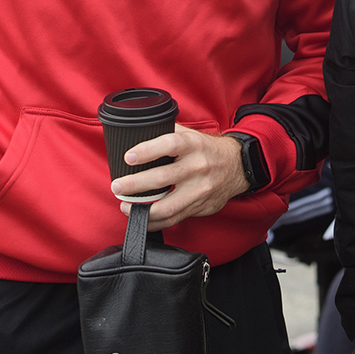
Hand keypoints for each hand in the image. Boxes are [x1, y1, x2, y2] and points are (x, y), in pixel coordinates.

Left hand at [111, 125, 249, 231]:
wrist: (237, 166)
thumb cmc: (206, 149)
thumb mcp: (191, 134)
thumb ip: (166, 132)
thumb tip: (136, 132)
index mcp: (193, 145)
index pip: (169, 145)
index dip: (147, 151)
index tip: (128, 157)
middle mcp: (198, 167)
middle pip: (162, 179)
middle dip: (135, 185)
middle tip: (117, 187)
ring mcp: (200, 190)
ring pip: (167, 206)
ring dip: (142, 209)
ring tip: (125, 207)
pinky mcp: (200, 207)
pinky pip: (174, 219)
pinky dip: (155, 222)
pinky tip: (142, 218)